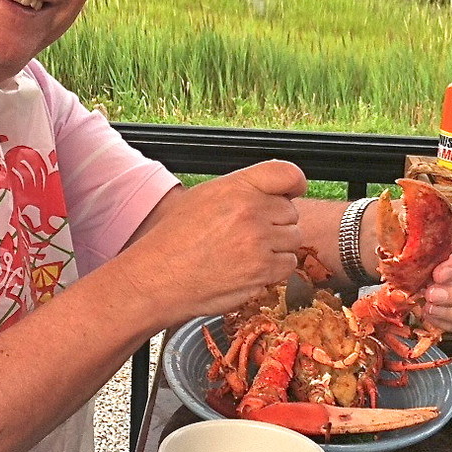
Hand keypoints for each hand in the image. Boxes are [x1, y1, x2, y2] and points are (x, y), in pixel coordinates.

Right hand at [117, 160, 307, 327]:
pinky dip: (273, 270)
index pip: (287, 173)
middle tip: (250, 235)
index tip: (291, 193)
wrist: (157, 277)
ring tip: (246, 254)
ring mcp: (259, 241)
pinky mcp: (262, 270)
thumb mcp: (202, 198)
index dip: (294, 184)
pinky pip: (287, 265)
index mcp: (236, 187)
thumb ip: (240, 191)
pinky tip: (248, 269)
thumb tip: (270, 192)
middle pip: (292, 212)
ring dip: (277, 248)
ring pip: (293, 240)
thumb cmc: (173, 240)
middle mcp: (250, 210)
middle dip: (276, 224)